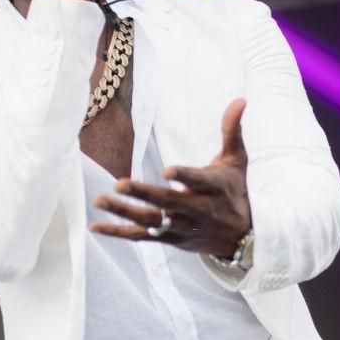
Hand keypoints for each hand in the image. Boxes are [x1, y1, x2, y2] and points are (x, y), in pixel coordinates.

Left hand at [90, 99, 251, 255]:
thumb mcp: (237, 161)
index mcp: (213, 187)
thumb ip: (231, 131)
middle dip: (143, 194)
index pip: (199, 181)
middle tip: (118, 184)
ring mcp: (182, 227)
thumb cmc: (235, 191)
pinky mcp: (170, 239)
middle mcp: (197, 210)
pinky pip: (142, 237)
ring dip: (124, 212)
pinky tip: (96, 227)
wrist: (242, 238)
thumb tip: (240, 100)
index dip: (184, 177)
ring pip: (151, 222)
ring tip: (99, 200)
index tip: (168, 171)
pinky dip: (119, 233)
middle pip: (168, 203)